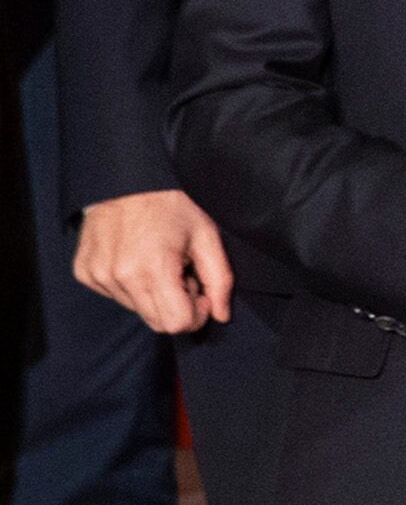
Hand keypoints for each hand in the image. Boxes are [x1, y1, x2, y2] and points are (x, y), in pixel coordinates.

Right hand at [74, 191, 232, 334]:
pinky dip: (131, 286)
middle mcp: (120, 277)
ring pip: (136, 310)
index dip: (196, 314)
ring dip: (154, 295)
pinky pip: (114, 296)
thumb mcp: (206, 236)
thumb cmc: (171, 206)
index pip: (176, 324)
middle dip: (177, 306)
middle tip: (183, 275)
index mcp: (153, 269)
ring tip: (160, 263)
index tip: (200, 292)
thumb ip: (219, 279)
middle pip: (156, 322)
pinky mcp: (84, 272)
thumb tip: (222, 316)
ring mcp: (98, 276)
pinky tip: (138, 259)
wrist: (126, 180)